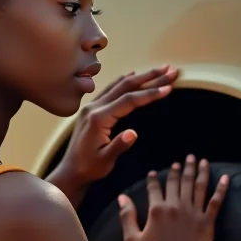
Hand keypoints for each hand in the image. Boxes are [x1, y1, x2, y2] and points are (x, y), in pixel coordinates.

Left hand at [47, 66, 178, 207]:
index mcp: (99, 119)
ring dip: (140, 76)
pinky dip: (125, 81)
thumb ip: (119, 146)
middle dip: (150, 77)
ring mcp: (91, 106)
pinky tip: (133, 75)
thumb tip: (133, 133)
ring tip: (160, 69)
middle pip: (126, 86)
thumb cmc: (89, 168)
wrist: (70, 171)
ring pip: (119, 85)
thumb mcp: (105, 161)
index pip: (129, 100)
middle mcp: (94, 108)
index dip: (149, 93)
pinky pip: (111, 89)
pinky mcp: (91, 109)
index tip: (168, 87)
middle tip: (171, 70)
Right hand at [118, 157, 228, 240]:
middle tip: (183, 160)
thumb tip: (122, 198)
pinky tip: (225, 178)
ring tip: (199, 160)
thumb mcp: (132, 240)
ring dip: (198, 170)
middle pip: (178, 182)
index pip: (155, 187)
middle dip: (180, 168)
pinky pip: (216, 201)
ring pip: (197, 185)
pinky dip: (221, 188)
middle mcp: (176, 207)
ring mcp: (193, 214)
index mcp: (157, 210)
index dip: (154, 178)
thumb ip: (127, 216)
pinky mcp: (208, 223)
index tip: (155, 173)